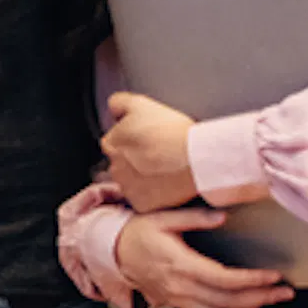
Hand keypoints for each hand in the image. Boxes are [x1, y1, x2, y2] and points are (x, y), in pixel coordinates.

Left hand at [101, 92, 202, 209]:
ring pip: (132, 183)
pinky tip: (167, 184)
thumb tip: (113, 110)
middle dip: (136, 160)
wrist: (196, 158)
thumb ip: (119, 103)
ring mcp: (128, 188)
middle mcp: (114, 168)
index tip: (149, 141)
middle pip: (122, 163)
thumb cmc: (172, 131)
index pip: (115, 142)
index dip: (134, 140)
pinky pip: (144, 200)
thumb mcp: (141, 104)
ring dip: (143, 178)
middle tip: (159, 155)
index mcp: (111, 143)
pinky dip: (154, 195)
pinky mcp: (142, 204)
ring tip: (166, 169)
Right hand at [113, 206, 291, 307]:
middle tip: (284, 291)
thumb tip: (222, 216)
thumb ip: (194, 217)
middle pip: (229, 301)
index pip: (223, 279)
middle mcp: (181, 287)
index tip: (272, 275)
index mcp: (179, 264)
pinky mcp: (180, 304)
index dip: (251, 280)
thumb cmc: (136, 233)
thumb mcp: (162, 217)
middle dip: (262, 297)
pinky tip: (248, 307)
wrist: (112, 253)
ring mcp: (180, 299)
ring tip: (272, 300)